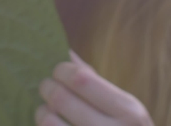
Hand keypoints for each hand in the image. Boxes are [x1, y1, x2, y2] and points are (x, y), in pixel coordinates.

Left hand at [36, 51, 153, 125]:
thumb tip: (66, 53)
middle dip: (47, 88)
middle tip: (46, 87)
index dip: (61, 70)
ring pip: (49, 123)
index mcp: (128, 111)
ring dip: (42, 113)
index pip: (81, 79)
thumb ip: (95, 82)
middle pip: (61, 98)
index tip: (57, 70)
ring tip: (46, 111)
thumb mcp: (122, 108)